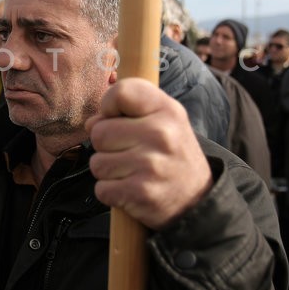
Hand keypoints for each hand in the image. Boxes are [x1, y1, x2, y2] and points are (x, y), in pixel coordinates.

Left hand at [85, 78, 212, 229]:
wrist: (197, 197)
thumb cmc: (170, 152)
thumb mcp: (162, 118)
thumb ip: (126, 110)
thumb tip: (91, 123)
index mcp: (167, 109)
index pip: (120, 92)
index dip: (109, 106)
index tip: (119, 119)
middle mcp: (160, 134)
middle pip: (99, 133)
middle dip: (106, 145)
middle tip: (128, 152)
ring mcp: (151, 165)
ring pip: (97, 163)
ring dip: (108, 170)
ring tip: (131, 171)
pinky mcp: (141, 193)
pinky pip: (101, 189)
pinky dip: (111, 192)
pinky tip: (130, 189)